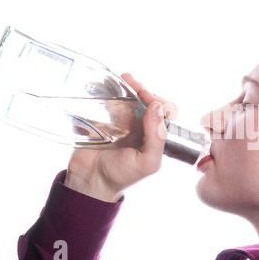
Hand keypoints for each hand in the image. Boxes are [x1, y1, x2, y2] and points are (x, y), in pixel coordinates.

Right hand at [64, 73, 175, 201]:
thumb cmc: (122, 175)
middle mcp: (143, 125)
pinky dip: (112, 89)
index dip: (160, 102)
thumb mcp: (147, 162)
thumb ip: (157, 138)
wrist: (90, 180)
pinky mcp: (105, 118)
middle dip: (145, 89)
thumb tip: (157, 107)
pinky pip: (112, 99)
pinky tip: (109, 84)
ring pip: (133, 96)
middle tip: (134, 84)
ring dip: (131, 85)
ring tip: (125, 79)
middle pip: (150, 99)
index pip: (168, 112)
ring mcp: (124, 120)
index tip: (148, 98)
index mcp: (157, 135)